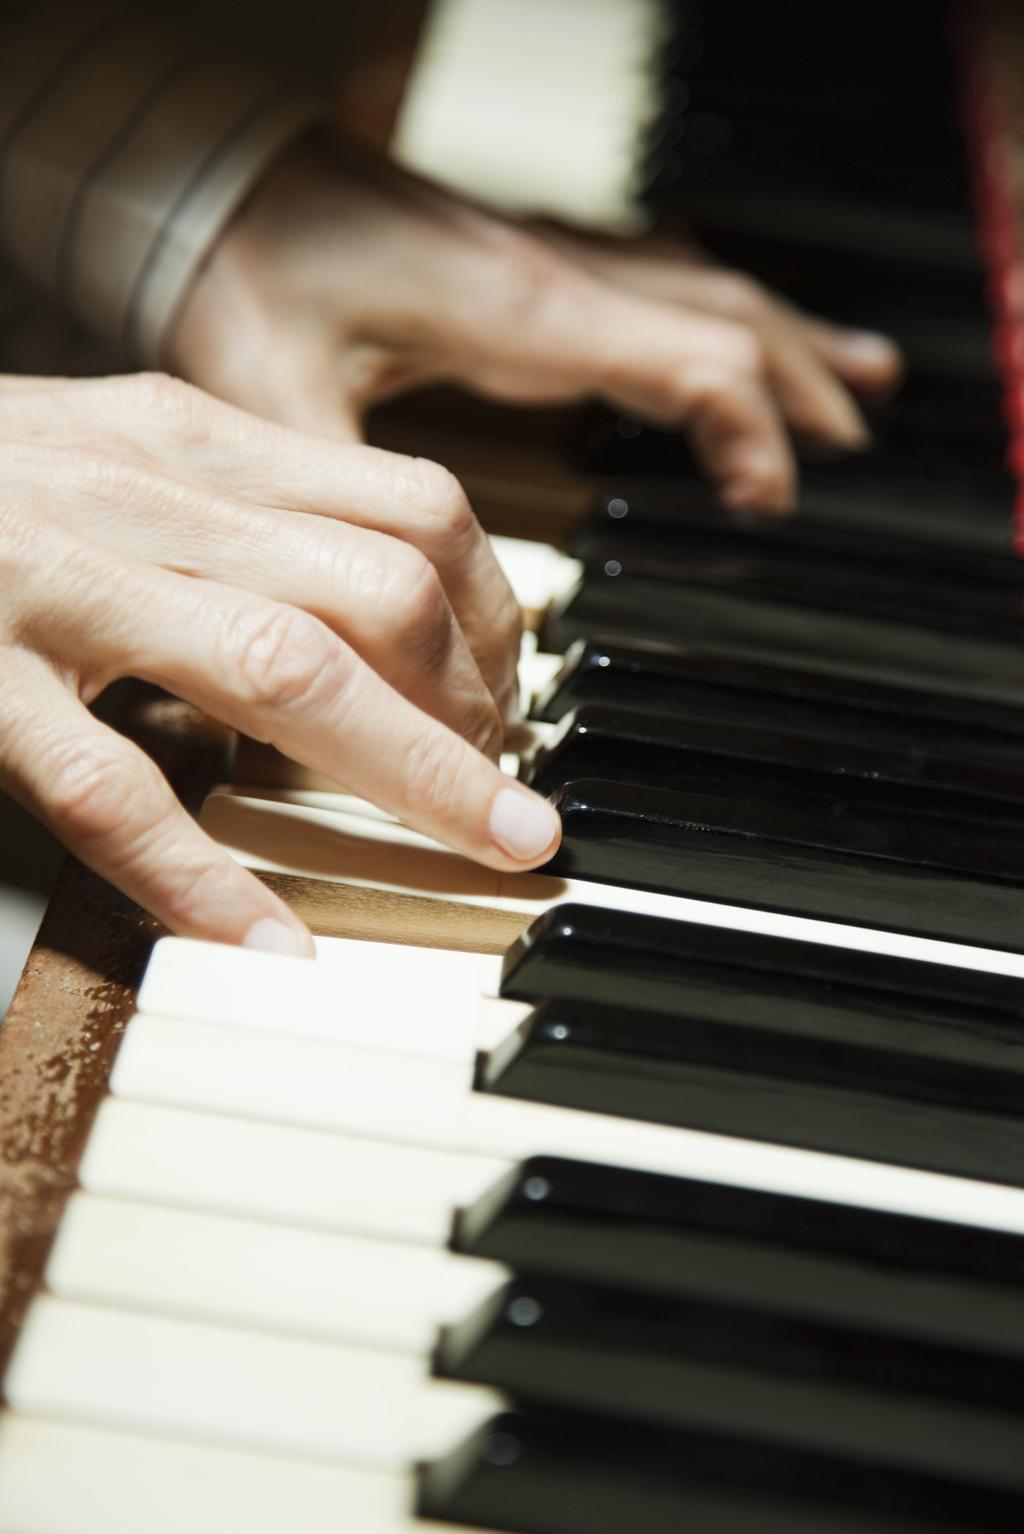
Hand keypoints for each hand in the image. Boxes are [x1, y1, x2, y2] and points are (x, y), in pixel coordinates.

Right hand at [0, 373, 557, 953]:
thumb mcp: (113, 457)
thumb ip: (234, 516)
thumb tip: (371, 606)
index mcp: (190, 439)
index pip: (413, 507)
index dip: (496, 617)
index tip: (514, 700)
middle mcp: (143, 494)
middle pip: (381, 594)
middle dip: (478, 714)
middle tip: (509, 803)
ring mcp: (52, 581)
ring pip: (284, 671)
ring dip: (412, 775)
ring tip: (483, 850)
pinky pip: (105, 783)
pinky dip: (200, 871)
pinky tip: (270, 944)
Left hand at [171, 135, 899, 516]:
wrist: (207, 176)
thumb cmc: (241, 268)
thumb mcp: (275, 398)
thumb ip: (338, 503)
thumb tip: (380, 613)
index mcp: (518, 314)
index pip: (692, 361)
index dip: (753, 432)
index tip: (768, 505)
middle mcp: (551, 278)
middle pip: (724, 318)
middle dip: (803, 381)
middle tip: (857, 441)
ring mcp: (543, 261)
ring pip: (700, 288)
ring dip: (782, 334)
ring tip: (853, 377)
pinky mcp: (519, 261)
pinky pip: (652, 275)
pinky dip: (713, 308)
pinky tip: (726, 319)